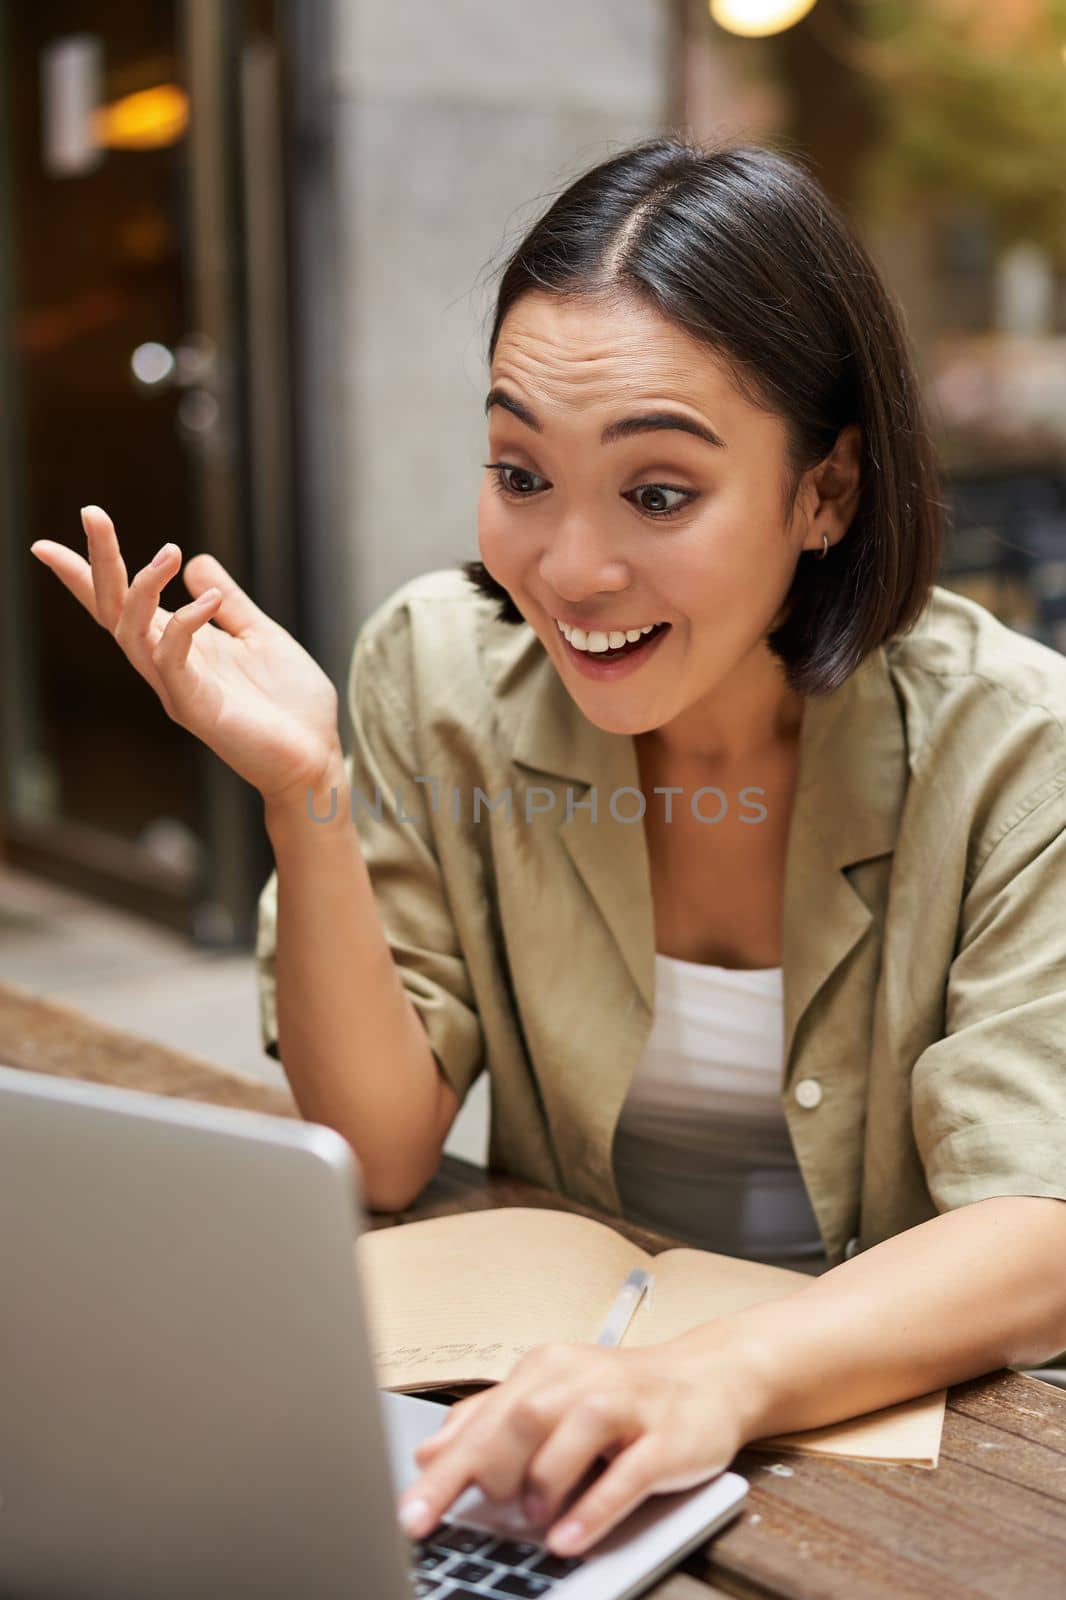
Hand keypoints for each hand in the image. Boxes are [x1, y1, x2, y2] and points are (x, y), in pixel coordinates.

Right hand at [31, 505, 342, 804]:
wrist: (317, 756)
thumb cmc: (289, 704)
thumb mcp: (260, 635)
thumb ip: (229, 602)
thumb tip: (196, 561)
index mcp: (179, 646)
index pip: (120, 605)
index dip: (86, 573)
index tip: (52, 540)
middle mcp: (168, 666)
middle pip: (113, 610)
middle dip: (99, 562)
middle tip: (92, 513)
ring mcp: (177, 689)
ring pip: (131, 632)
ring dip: (143, 586)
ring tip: (169, 551)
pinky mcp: (196, 709)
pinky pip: (172, 662)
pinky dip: (185, 624)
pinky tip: (208, 599)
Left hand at [398, 1337, 759, 1558]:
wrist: (709, 1379)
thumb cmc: (622, 1397)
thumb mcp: (551, 1399)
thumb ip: (491, 1423)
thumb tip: (429, 1453)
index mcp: (548, 1370)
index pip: (484, 1418)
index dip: (445, 1472)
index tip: (411, 1516)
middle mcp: (583, 1380)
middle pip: (522, 1417)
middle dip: (493, 1469)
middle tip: (489, 1507)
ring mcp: (628, 1407)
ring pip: (572, 1434)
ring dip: (543, 1483)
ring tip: (532, 1519)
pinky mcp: (666, 1440)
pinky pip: (626, 1475)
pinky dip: (592, 1511)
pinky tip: (566, 1541)